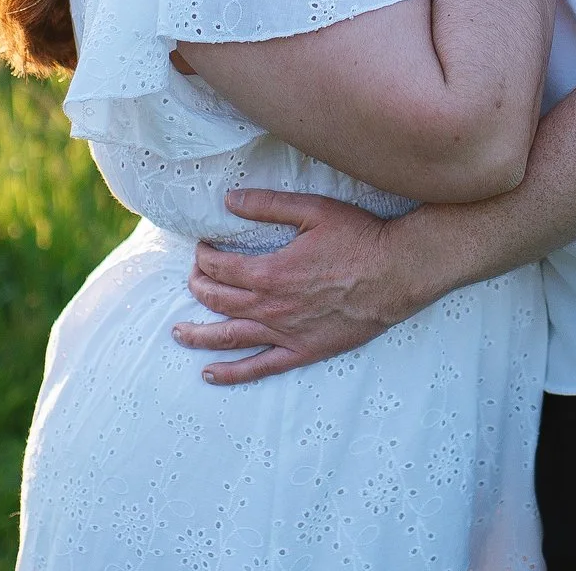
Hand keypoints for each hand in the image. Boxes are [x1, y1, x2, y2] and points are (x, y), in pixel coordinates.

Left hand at [173, 190, 435, 384]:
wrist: (397, 273)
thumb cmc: (358, 237)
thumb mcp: (312, 210)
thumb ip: (268, 205)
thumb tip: (229, 200)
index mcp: (270, 272)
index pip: (220, 268)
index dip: (204, 257)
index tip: (202, 249)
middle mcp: (271, 307)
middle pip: (218, 301)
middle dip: (198, 288)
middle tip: (192, 279)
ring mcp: (285, 333)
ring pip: (229, 337)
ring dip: (199, 335)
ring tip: (178, 334)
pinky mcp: (303, 351)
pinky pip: (260, 368)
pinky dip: (232, 373)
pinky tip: (210, 374)